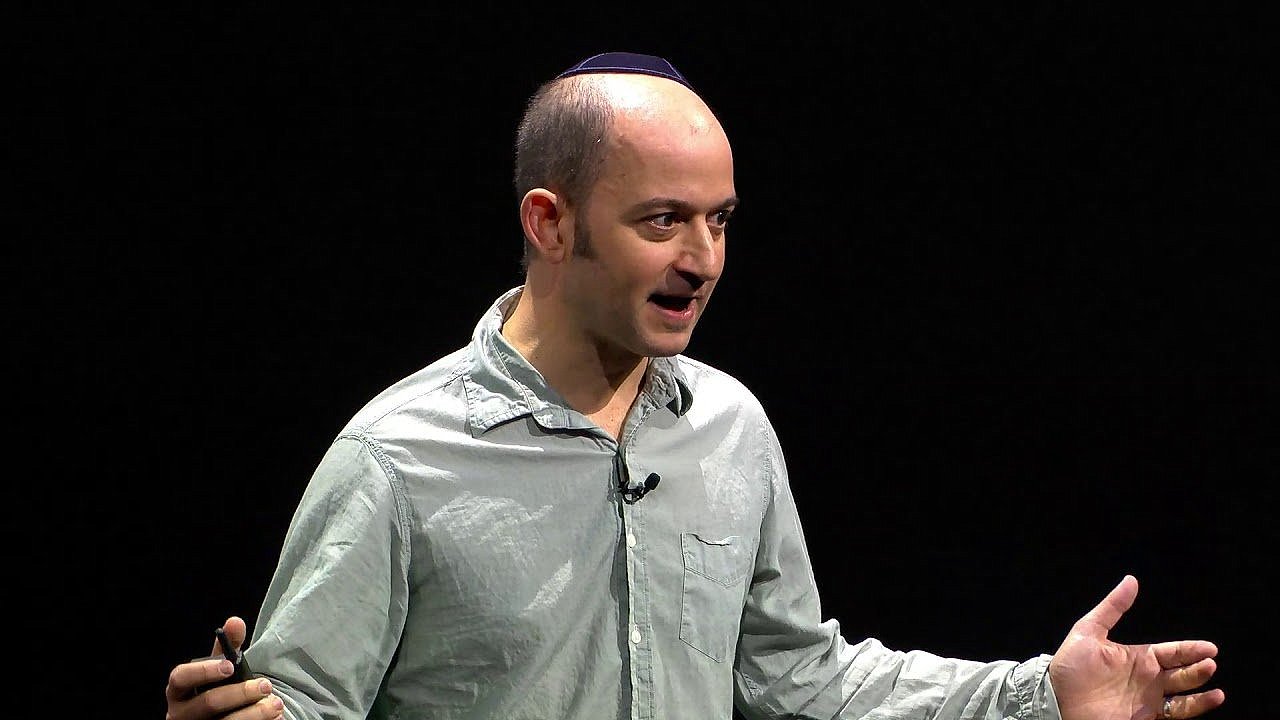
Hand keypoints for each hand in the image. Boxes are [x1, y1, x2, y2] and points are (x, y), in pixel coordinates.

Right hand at [165, 616, 283, 719]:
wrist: (221, 717)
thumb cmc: (218, 688)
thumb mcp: (220, 668)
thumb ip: (228, 646)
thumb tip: (235, 622)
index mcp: (178, 691)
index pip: (181, 678)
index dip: (203, 671)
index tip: (229, 666)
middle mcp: (180, 713)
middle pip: (208, 703)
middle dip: (240, 693)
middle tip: (265, 685)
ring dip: (254, 713)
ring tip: (275, 704)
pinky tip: (274, 718)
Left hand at [1048, 575, 1224, 719]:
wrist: (1056, 700)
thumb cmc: (1069, 666)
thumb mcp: (1088, 631)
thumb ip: (1112, 608)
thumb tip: (1131, 580)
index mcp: (1136, 658)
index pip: (1171, 652)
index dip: (1190, 650)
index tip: (1210, 648)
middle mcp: (1146, 679)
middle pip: (1181, 673)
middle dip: (1198, 668)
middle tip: (1210, 662)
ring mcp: (1147, 700)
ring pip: (1183, 695)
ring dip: (1200, 690)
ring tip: (1215, 687)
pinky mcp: (1145, 717)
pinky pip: (1176, 714)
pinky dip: (1194, 708)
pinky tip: (1209, 700)